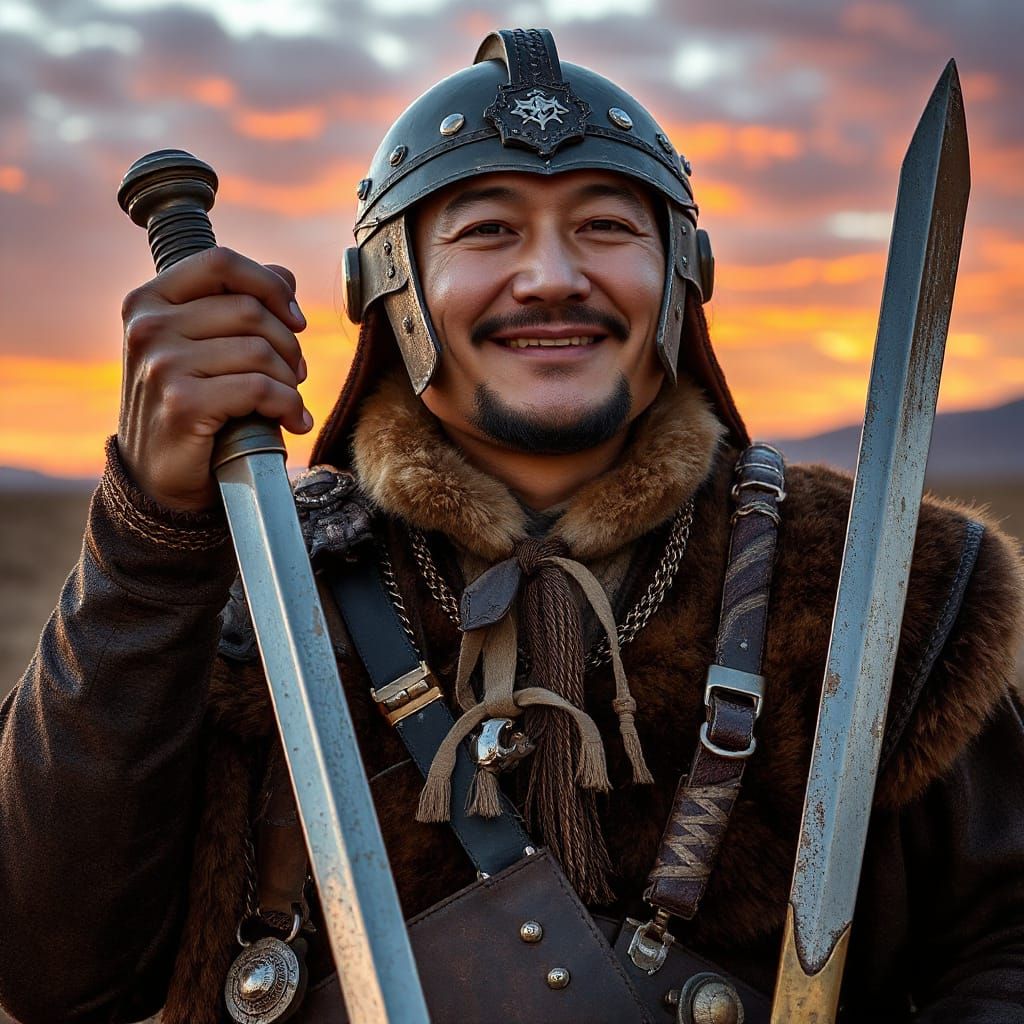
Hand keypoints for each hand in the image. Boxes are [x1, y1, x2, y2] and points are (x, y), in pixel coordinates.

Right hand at [117, 246, 310, 511]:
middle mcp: (148, 327)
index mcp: (149, 301)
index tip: (294, 319)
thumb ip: (236, 303)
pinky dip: (289, 406)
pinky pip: (259, 389)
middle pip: (249, 310)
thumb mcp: (201, 346)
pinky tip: (293, 421)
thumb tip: (285, 275)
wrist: (158, 477)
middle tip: (296, 373)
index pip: (221, 262)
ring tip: (290, 399)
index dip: (269, 285)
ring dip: (289, 380)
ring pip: (259, 351)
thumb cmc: (188, 404)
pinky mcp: (182, 403)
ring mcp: (161, 364)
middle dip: (288, 344)